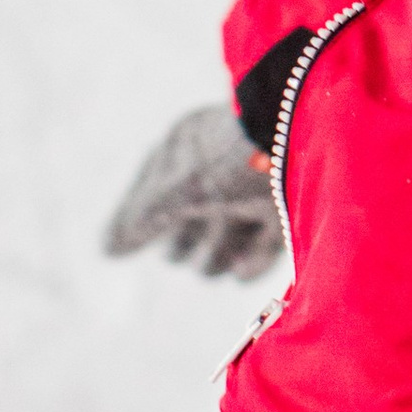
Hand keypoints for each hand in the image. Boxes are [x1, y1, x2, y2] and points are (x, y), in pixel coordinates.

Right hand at [103, 102, 285, 280]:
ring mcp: (258, 181)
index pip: (153, 189)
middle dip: (186, 241)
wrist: (304, 139)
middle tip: (181, 255)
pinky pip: (263, 239)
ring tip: (213, 265)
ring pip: (228, 229)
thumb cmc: (233, 156)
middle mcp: (221, 160)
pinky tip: (239, 272)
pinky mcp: (292, 203)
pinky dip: (252, 259)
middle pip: (192, 214)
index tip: (120, 250)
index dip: (138, 220)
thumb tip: (106, 251)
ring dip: (217, 254)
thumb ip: (142, 221)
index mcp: (190, 143)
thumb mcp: (180, 190)